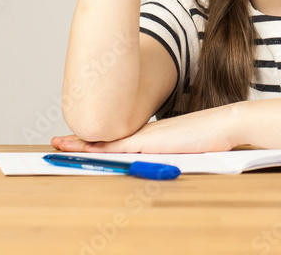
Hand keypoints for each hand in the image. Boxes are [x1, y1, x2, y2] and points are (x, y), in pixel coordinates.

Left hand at [51, 103, 239, 153]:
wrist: (224, 124)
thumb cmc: (210, 137)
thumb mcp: (183, 145)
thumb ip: (168, 150)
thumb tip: (158, 157)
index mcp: (149, 134)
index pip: (115, 138)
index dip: (93, 139)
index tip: (75, 140)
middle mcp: (143, 133)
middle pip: (105, 138)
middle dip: (79, 140)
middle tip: (57, 141)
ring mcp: (145, 137)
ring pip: (106, 142)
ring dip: (81, 144)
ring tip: (60, 145)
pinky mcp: (150, 142)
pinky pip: (117, 148)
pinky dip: (98, 150)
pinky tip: (82, 150)